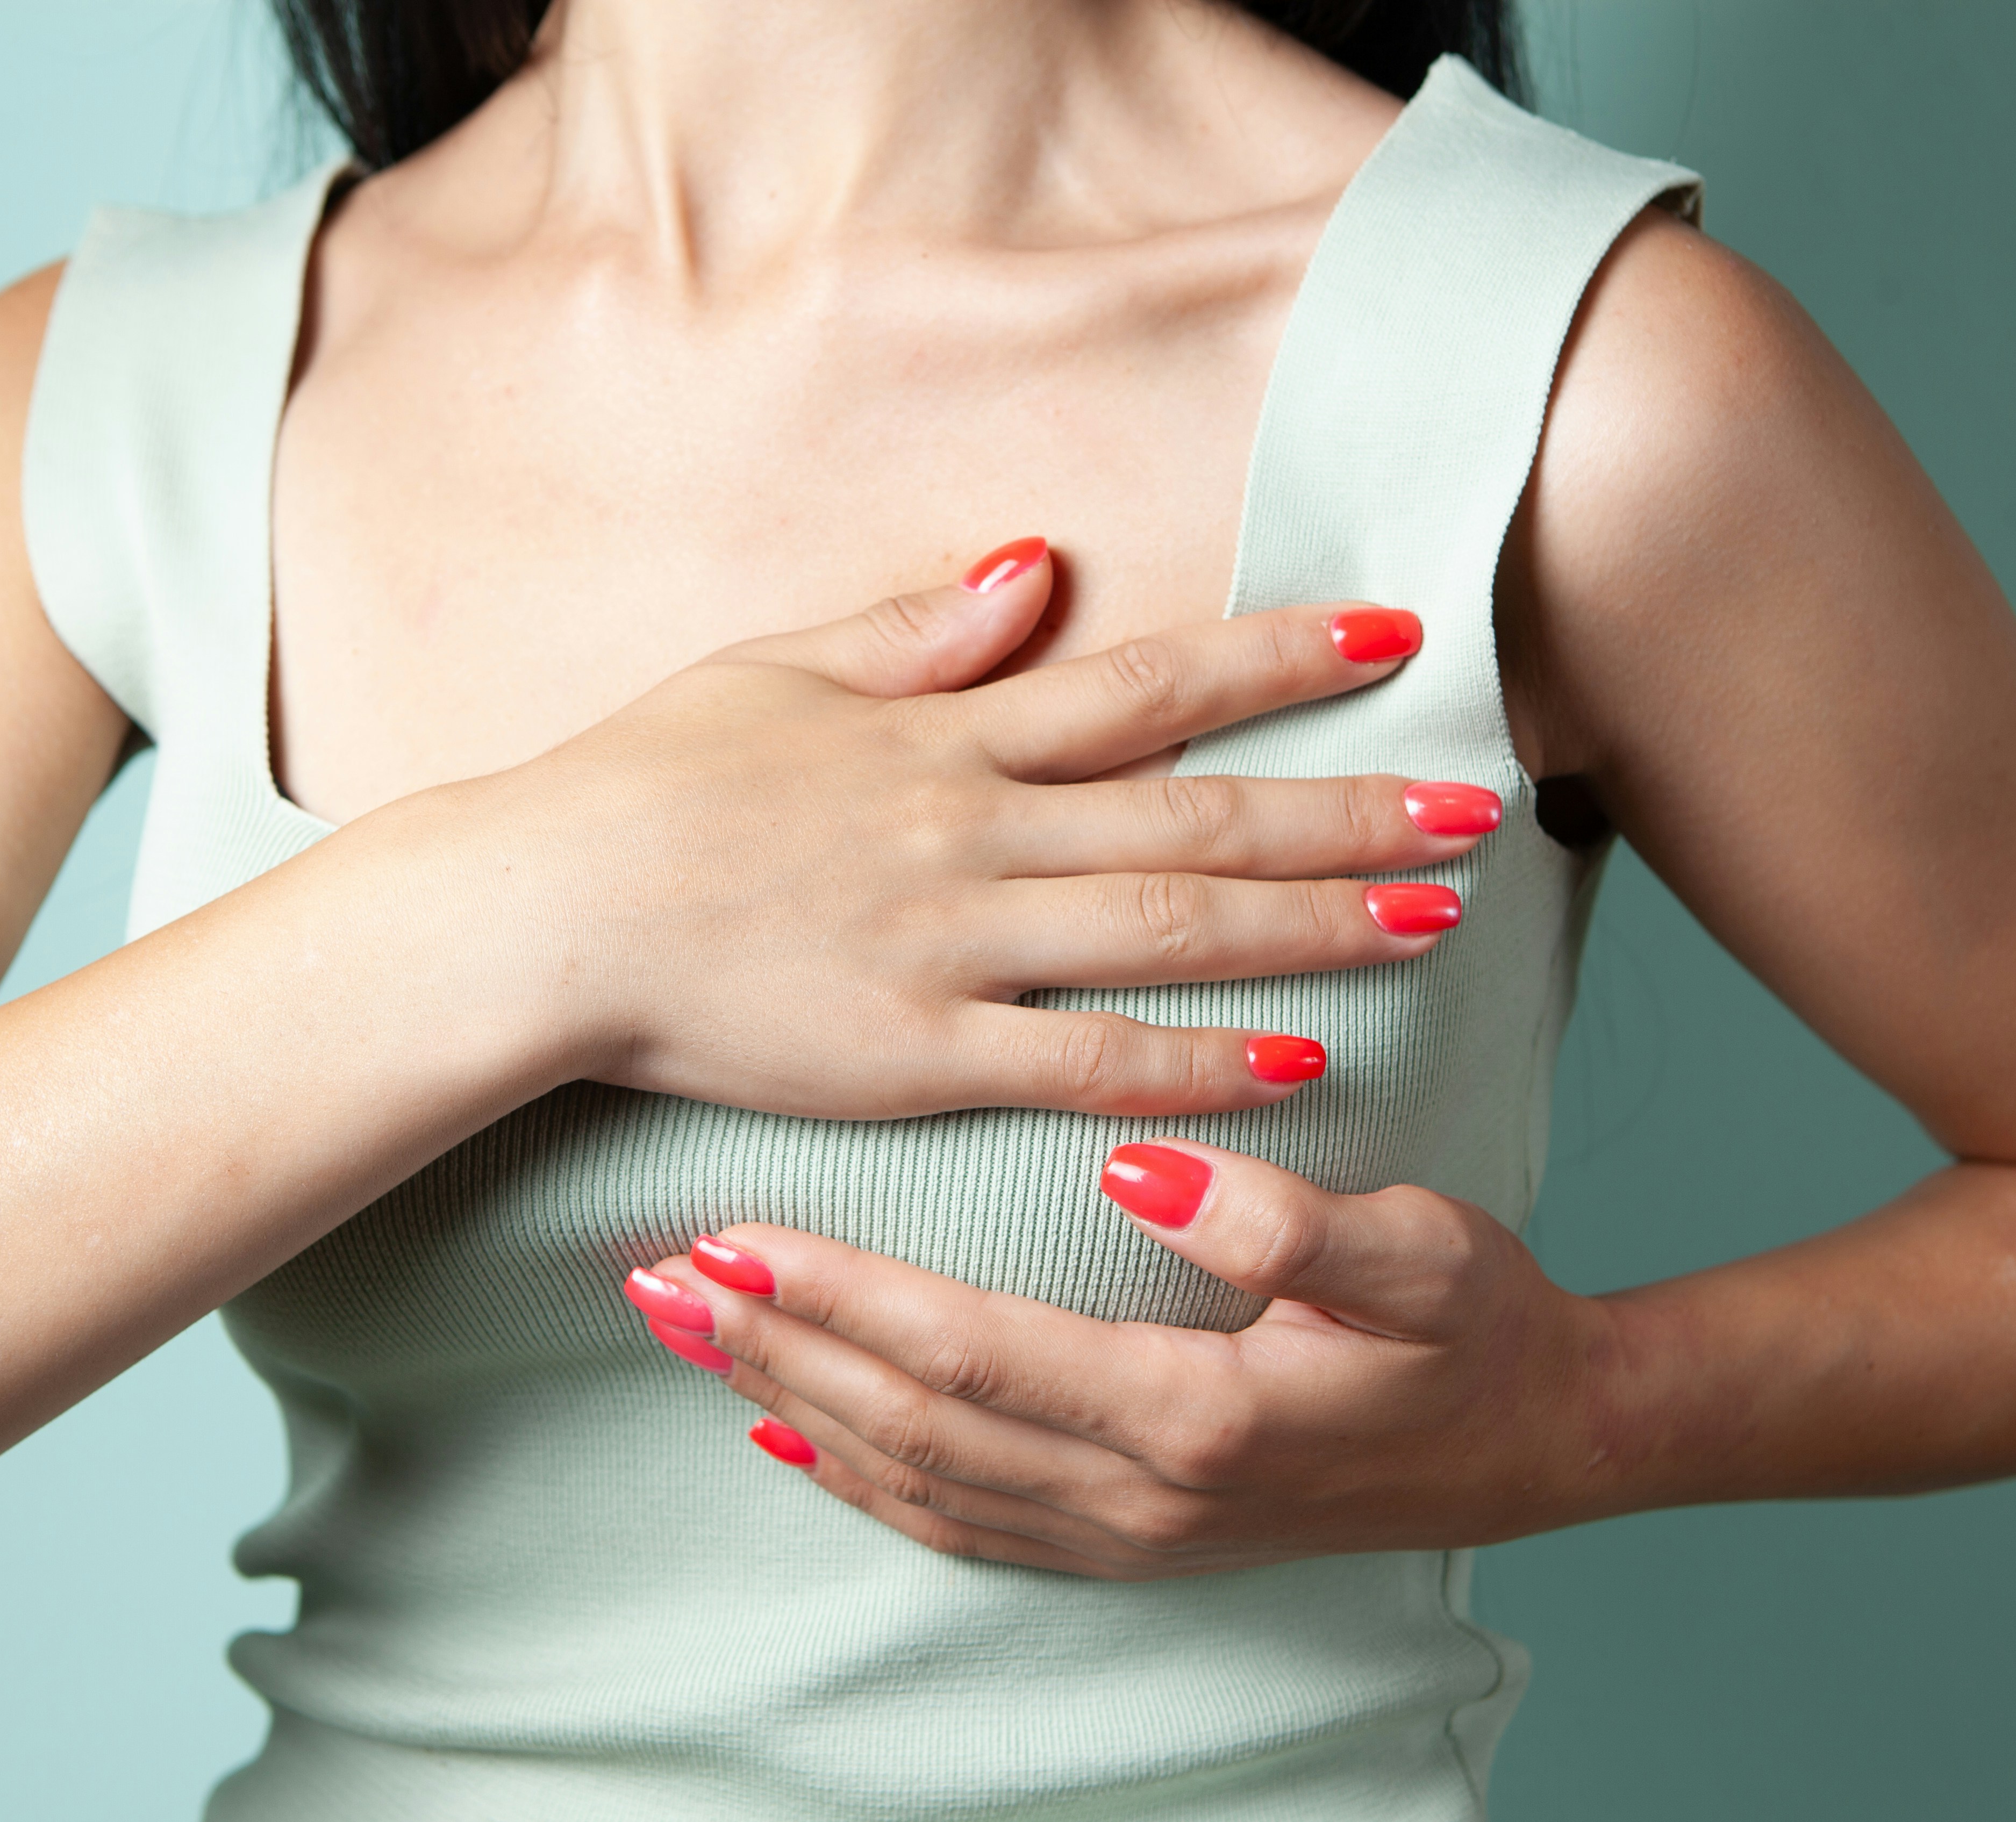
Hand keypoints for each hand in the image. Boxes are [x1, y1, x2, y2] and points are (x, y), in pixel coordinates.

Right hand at [393, 541, 1504, 1121]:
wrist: (535, 915)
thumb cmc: (642, 786)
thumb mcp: (775, 670)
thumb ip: (916, 630)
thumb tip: (1035, 567)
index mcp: (947, 737)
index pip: (1149, 682)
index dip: (1282, 655)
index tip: (1397, 628)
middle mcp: (972, 832)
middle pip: (1197, 813)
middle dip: (1348, 809)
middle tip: (1480, 807)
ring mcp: (950, 947)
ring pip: (1168, 931)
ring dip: (1311, 925)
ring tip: (1435, 918)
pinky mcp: (915, 1055)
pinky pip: (1082, 1060)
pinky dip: (1194, 1062)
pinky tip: (1298, 1061)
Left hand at [618, 1138, 1624, 1576]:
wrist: (1539, 1445)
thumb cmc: (1477, 1331)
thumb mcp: (1420, 1256)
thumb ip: (1289, 1221)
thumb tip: (1143, 1169)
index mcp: (1191, 1414)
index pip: (967, 1351)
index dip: (842, 1298)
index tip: (736, 1239)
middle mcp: (1137, 1492)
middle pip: (909, 1421)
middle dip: (775, 1348)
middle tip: (657, 1279)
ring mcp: (1128, 1533)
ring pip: (915, 1477)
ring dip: (792, 1404)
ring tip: (691, 1335)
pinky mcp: (1131, 1539)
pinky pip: (963, 1522)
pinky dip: (862, 1481)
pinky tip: (792, 1438)